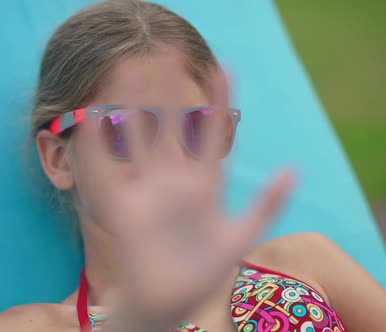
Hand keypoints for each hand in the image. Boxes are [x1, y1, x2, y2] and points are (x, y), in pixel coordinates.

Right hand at [83, 65, 295, 327]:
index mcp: (202, 184)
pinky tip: (92, 118)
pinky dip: (98, 147)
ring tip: (129, 70)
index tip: (223, 66)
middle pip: (170, 125)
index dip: (217, 100)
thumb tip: (293, 170)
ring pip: (139, 139)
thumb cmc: (203, 273)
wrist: (169, 303)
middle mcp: (172, 181)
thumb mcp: (240, 237)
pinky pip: (108, 173)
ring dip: (133, 105)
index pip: (209, 132)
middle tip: (167, 52)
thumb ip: (266, 205)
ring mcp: (146, 192)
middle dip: (169, 89)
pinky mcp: (122, 210)